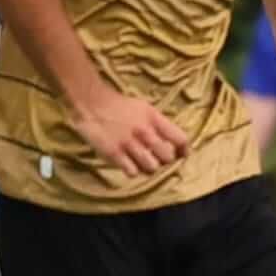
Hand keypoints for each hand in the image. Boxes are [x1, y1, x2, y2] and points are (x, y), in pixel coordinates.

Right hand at [74, 88, 188, 177]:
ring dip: (148, 167)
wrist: (92, 103)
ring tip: (141, 162)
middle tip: (157, 159)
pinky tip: (128, 164)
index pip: (180, 139)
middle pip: (167, 158)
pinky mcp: (114, 153)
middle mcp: (144, 132)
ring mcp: (129, 144)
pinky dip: (132, 171)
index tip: (181, 155)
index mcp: (154, 118)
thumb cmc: (119, 106)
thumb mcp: (144, 108)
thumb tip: (173, 142)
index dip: (183, 150)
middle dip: (164, 161)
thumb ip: (159, 124)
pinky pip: (132, 172)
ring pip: (152, 168)